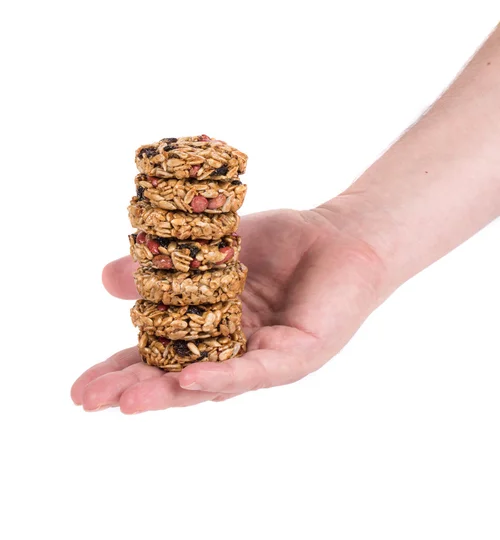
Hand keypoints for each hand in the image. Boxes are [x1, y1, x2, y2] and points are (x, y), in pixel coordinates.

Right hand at [71, 204, 385, 412]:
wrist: (340, 233)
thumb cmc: (282, 244)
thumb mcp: (213, 250)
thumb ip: (166, 266)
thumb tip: (105, 278)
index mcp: (212, 329)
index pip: (159, 354)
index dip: (121, 370)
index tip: (80, 386)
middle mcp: (233, 352)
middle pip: (177, 377)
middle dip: (132, 390)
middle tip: (86, 401)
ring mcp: (263, 359)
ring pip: (212, 383)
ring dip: (168, 393)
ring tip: (125, 403)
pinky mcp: (295, 355)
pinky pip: (255, 369)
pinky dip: (222, 376)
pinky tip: (189, 379)